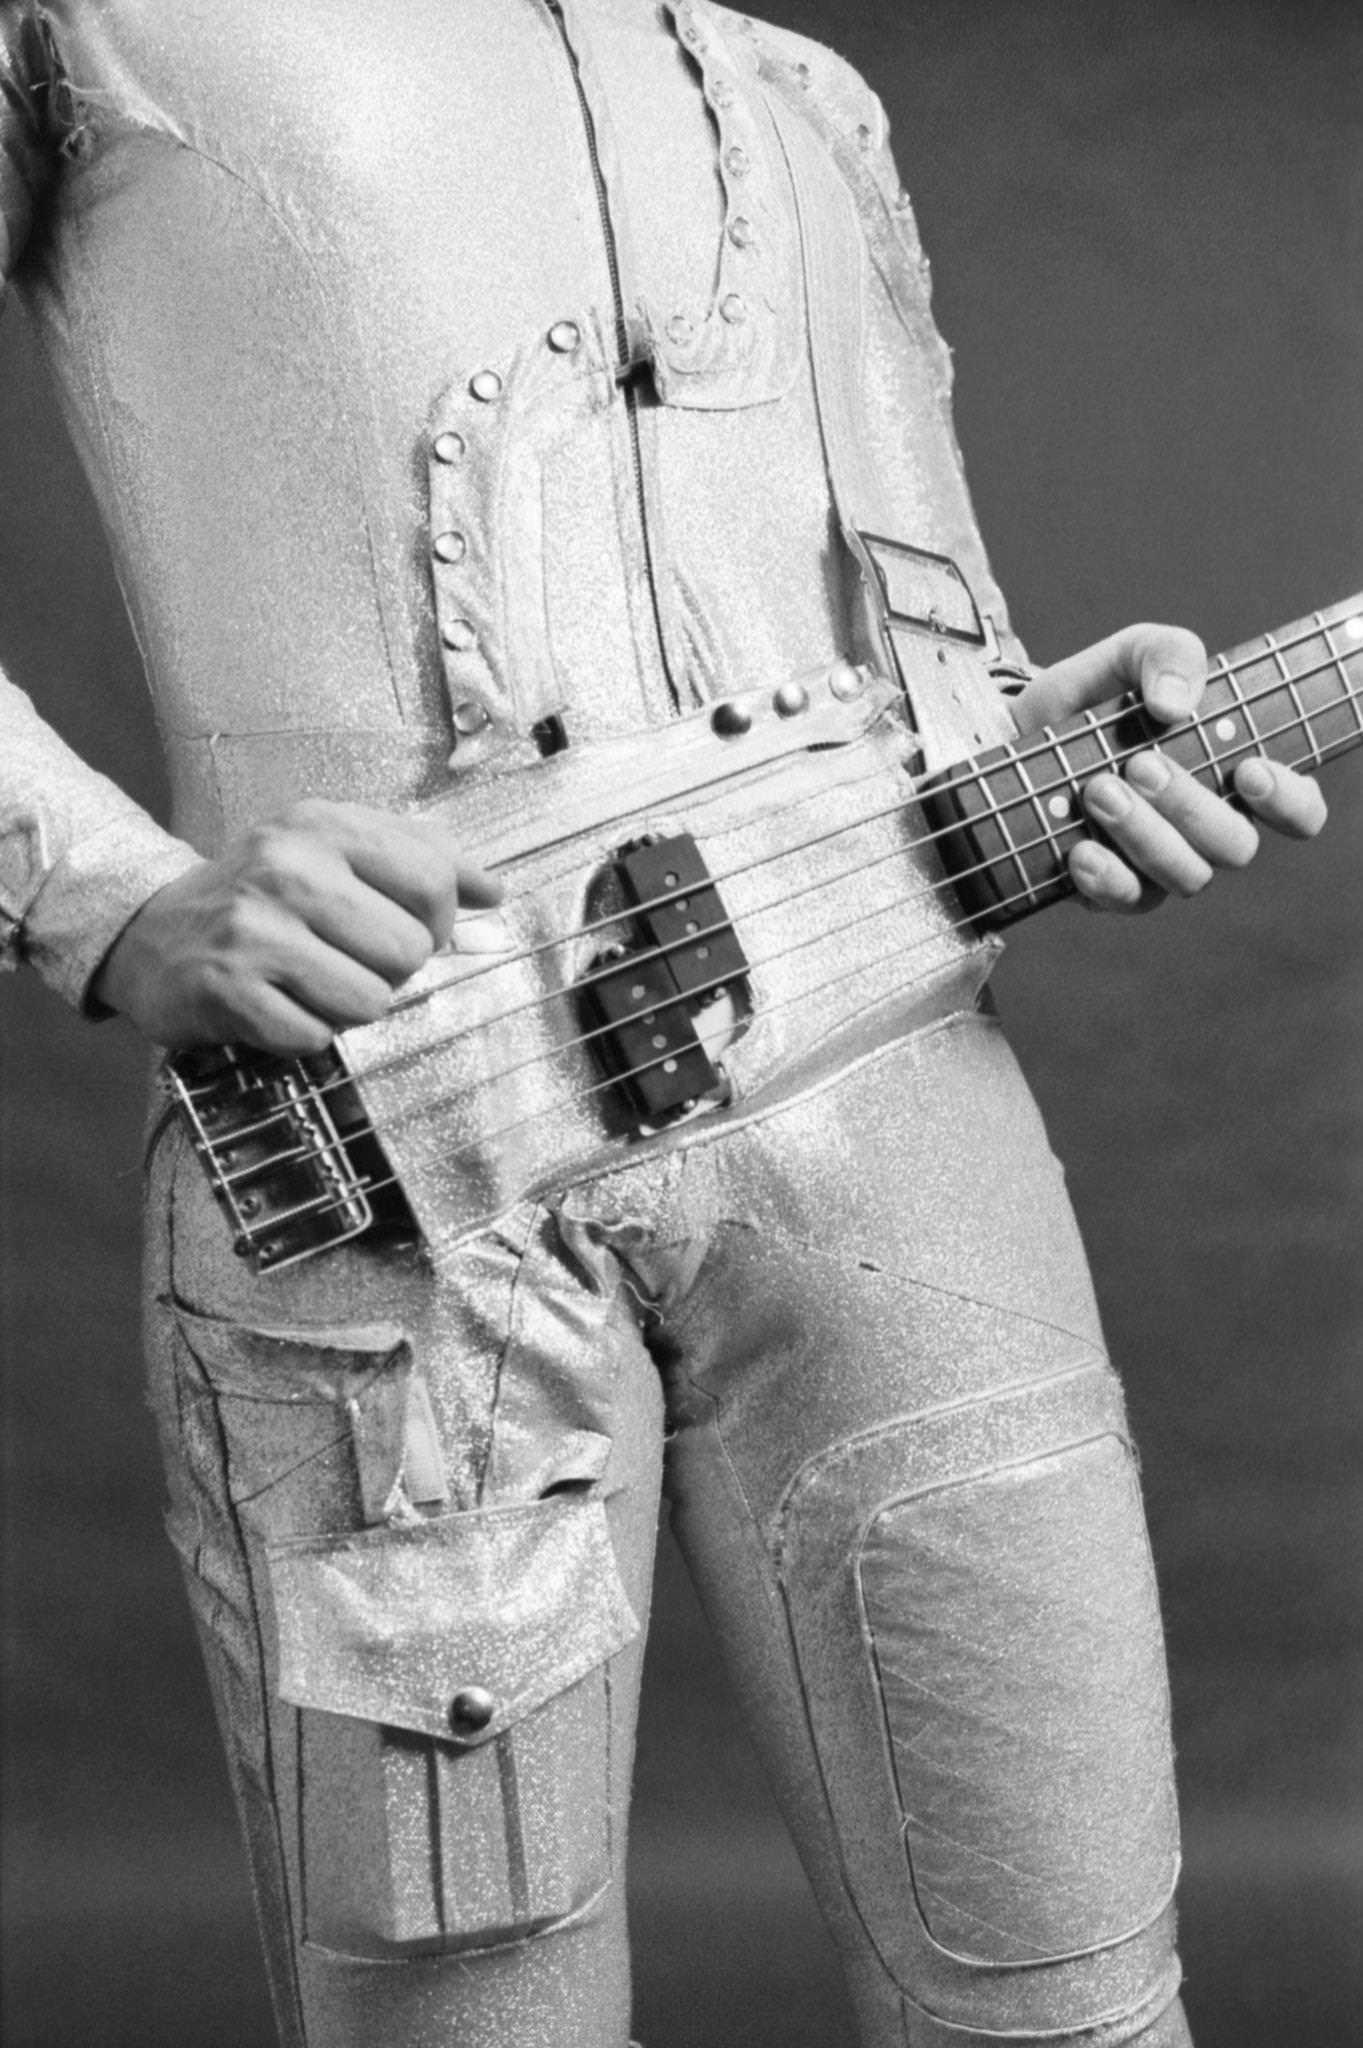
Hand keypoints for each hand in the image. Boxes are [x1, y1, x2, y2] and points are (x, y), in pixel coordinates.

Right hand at [92, 799, 502, 1051]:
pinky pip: (315, 1036)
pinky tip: (279, 1006)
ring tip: (312, 983)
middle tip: (348, 960)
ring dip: (350, 1007)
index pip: (432, 880)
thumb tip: (495, 891)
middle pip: (410, 950)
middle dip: (392, 971)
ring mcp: (255, 930)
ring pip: (371, 1000)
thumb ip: (420, 858)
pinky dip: (306, 1034)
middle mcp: (288, 869)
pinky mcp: (229, 989)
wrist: (151, 931)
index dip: (439, 923)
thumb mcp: (334, 850)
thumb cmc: (262, 896)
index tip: (414, 931)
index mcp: (323, 827)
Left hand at [1012, 623, 1326, 911]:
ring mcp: (1161, 863)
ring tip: (1099, 790)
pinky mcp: (1110, 887)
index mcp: (1233, 773)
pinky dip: (1106, 878)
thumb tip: (1177, 704)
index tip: (1249, 770)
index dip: (1289, 801)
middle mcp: (1205, 829)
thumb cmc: (1095, 694)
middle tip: (1140, 764)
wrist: (1017, 729)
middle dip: (1191, 807)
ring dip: (1146, 835)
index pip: (1298, 808)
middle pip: (1235, 846)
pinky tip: (1081, 849)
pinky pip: (1127, 900)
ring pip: (1186, 877)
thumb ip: (1168, 654)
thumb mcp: (1131, 653)